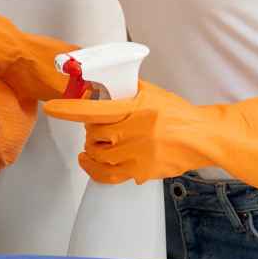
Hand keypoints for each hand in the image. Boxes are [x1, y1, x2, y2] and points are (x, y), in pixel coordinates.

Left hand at [43, 80, 257, 195]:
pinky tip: (90, 163)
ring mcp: (141, 154)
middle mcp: (138, 132)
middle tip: (92, 128)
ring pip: (100, 155)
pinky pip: (111, 175)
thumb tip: (98, 84)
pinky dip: (95, 170)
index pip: (97, 109)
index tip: (53, 108)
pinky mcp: (144, 172)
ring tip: (91, 146)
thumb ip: (127, 90)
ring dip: (91, 149)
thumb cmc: (178, 113)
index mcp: (139, 109)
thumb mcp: (153, 93)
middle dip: (90, 131)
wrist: (204, 137)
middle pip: (96, 134)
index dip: (72, 109)